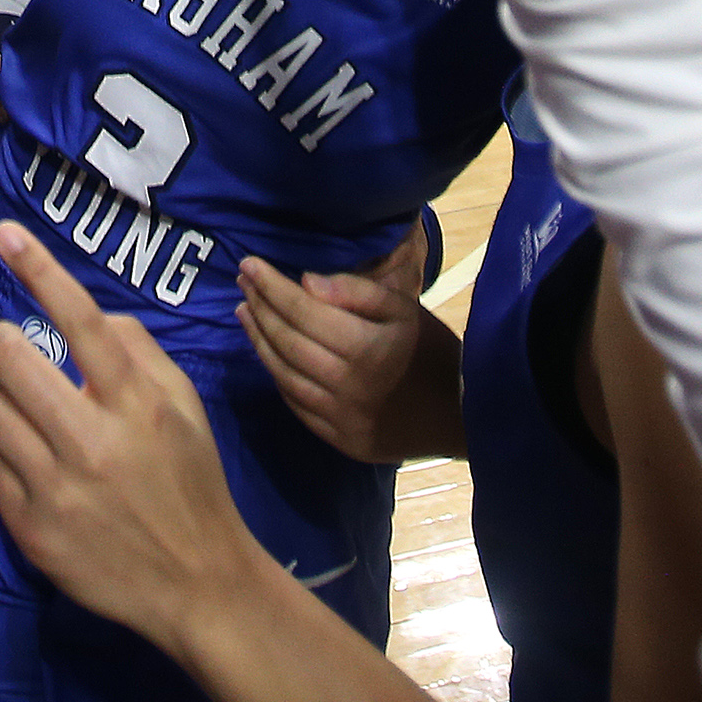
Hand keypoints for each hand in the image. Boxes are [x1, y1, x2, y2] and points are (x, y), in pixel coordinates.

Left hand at [0, 219, 273, 652]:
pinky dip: (3, 451)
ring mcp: (56, 489)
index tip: (7, 233)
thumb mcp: (184, 406)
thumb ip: (138, 351)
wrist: (196, 582)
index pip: (79, 319)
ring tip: (26, 409)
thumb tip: (87, 315)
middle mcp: (92, 441)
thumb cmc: (190, 481)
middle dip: (5, 342)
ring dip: (0, 397)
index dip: (40, 268)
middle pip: (10, 358)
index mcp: (136, 403)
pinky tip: (31, 460)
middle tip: (16, 349)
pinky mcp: (30, 528)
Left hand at [237, 223, 453, 464]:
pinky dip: (276, 376)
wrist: (460, 416)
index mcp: (365, 347)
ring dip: (259, 341)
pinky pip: (295, 404)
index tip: (250, 264)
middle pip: (287, 341)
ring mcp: (339, 417)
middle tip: (242, 282)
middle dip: (260, 307)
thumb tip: (305, 282)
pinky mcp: (338, 438)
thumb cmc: (432, 351)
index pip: (303, 310)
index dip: (272, 286)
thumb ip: (357, 292)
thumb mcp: (405, 309)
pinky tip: (268, 354)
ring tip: (245, 312)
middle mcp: (346, 384)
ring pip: (284, 375)